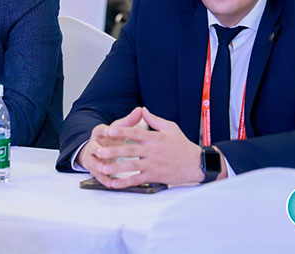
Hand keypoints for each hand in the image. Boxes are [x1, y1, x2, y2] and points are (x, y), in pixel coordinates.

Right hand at [76, 107, 143, 186]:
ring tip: (104, 169)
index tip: (107, 131)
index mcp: (99, 133)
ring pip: (94, 163)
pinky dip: (105, 179)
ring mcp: (93, 159)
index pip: (99, 130)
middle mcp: (94, 145)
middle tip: (102, 152)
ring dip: (98, 166)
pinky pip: (99, 176)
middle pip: (93, 147)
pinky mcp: (96, 171)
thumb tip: (140, 109)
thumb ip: (129, 121)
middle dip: (97, 150)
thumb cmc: (111, 138)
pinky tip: (111, 183)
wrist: (99, 151)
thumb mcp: (119, 128)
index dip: (103, 131)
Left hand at [87, 107, 210, 187]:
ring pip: (131, 166)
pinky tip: (115, 183)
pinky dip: (125, 182)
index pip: (134, 133)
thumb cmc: (182, 144)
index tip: (108, 130)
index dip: (120, 131)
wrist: (195, 163)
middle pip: (130, 150)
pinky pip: (138, 180)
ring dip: (116, 168)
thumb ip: (154, 119)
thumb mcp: (170, 127)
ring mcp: (153, 164)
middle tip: (99, 151)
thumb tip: (142, 109)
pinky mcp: (155, 176)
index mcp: (154, 138)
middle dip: (113, 151)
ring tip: (103, 168)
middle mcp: (152, 151)